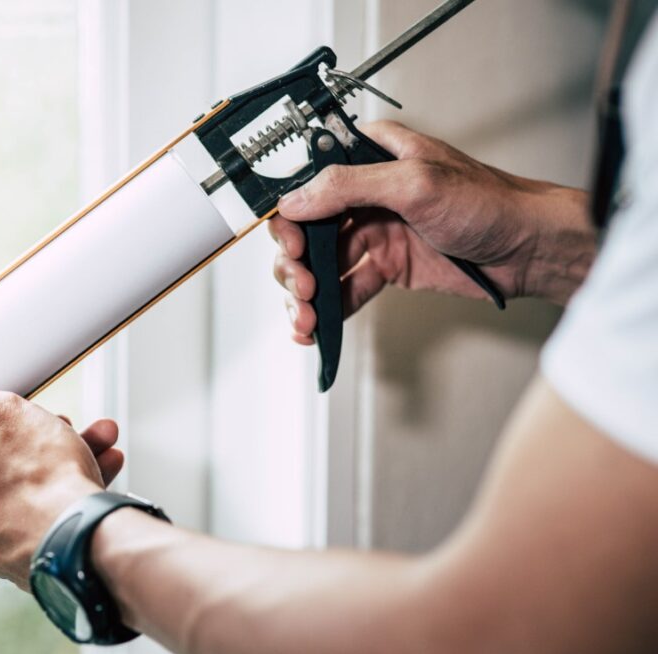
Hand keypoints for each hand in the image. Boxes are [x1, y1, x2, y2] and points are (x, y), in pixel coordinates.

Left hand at [0, 373, 123, 588]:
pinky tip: (94, 484)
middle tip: (66, 430)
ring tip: (100, 447)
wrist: (83, 539)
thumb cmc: (42, 474)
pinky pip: (42, 522)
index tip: (12, 423)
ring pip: (25, 495)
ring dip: (60, 469)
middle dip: (35, 445)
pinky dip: (65, 502)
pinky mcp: (25, 563)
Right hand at [270, 120, 592, 344]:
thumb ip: (350, 186)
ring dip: (305, 294)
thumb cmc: (489, 202)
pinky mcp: (386, 267)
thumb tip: (296, 199)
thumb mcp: (416, 183)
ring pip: (320, 264)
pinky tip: (316, 328)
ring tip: (308, 318)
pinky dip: (326, 310)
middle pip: (305, 229)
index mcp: (369, 158)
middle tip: (303, 288)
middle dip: (294, 264)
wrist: (530, 249)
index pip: (307, 182)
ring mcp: (374, 232)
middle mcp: (365, 194)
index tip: (294, 247)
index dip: (289, 217)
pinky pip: (345, 289)